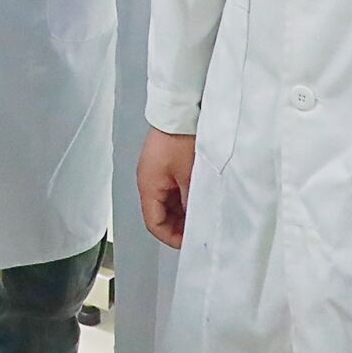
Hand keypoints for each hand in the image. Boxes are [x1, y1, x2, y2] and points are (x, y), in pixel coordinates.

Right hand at [137, 128, 197, 249]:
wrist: (180, 110)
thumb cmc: (181, 138)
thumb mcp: (190, 176)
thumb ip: (191, 203)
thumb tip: (197, 223)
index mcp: (148, 186)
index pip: (154, 223)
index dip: (172, 237)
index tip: (191, 242)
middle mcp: (149, 181)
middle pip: (160, 215)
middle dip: (179, 226)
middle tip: (201, 230)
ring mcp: (157, 172)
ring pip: (168, 203)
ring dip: (183, 212)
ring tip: (203, 214)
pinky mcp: (166, 165)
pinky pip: (172, 190)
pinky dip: (184, 198)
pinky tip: (199, 198)